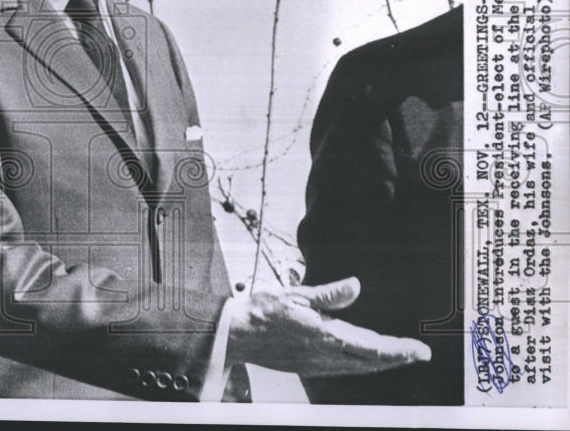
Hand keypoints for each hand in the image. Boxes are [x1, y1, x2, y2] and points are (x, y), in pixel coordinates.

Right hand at [226, 277, 431, 376]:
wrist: (235, 336)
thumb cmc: (261, 312)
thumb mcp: (295, 295)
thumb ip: (328, 294)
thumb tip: (356, 285)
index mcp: (324, 336)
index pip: (371, 347)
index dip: (399, 350)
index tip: (420, 350)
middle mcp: (324, 355)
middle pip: (370, 362)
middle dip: (397, 358)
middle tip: (418, 354)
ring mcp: (316, 365)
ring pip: (358, 368)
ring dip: (381, 363)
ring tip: (399, 356)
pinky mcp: (308, 367)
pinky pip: (343, 370)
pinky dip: (362, 366)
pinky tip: (364, 360)